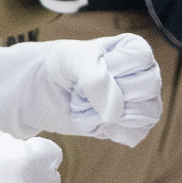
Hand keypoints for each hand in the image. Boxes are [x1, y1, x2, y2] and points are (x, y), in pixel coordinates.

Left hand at [0, 34, 162, 146]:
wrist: (33, 90)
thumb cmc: (54, 65)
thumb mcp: (71, 59)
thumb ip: (95, 77)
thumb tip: (116, 109)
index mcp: (128, 50)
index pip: (143, 61)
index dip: (120, 71)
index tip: (94, 70)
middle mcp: (135, 74)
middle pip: (148, 89)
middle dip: (118, 95)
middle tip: (86, 93)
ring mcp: (130, 100)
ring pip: (146, 113)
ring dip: (119, 116)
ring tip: (90, 108)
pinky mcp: (120, 124)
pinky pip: (135, 133)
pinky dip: (118, 132)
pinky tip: (97, 123)